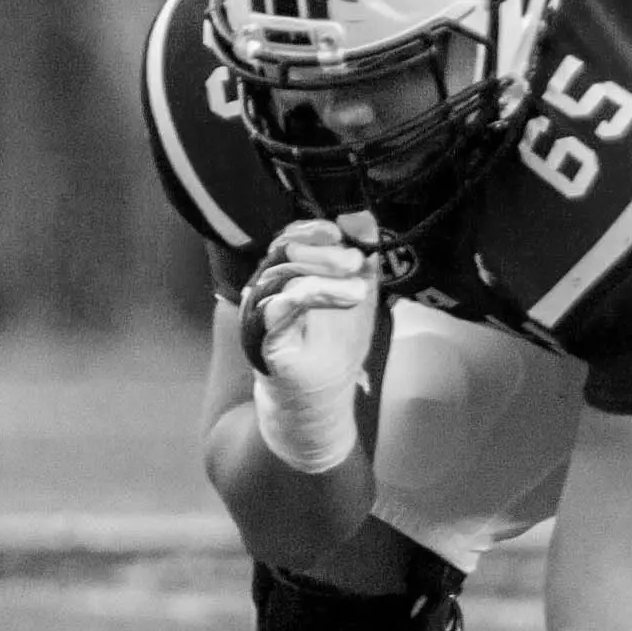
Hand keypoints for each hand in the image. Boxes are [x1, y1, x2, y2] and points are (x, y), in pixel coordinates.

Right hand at [241, 221, 377, 472]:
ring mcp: (264, 318)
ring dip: (323, 272)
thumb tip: (367, 224)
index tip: (341, 230)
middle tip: (354, 259)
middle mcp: (268, 294)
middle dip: (322, 251)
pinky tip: (351, 294)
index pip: (292, 241)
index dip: (313, 230)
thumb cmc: (333, 352)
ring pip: (281, 277)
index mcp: (287, 280)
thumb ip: (362, 265)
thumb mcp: (356, 302)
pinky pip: (280, 309)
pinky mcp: (267, 343)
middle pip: (285, 255)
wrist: (314, 406)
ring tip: (357, 280)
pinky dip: (312, 294)